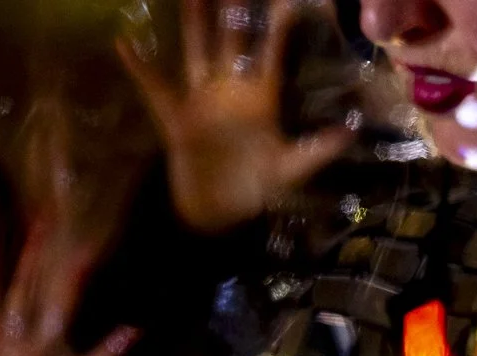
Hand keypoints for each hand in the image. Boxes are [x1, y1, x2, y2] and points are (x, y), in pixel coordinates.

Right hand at [119, 0, 352, 234]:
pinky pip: (155, 88)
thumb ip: (319, 148)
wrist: (219, 214)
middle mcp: (231, 91)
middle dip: (231, 11)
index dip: (278, 28)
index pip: (271, 54)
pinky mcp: (176, 118)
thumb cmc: (256, 188)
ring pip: (197, 53)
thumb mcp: (292, 169)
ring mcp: (202, 101)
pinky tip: (124, 43)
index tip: (285, 0)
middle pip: (231, 41)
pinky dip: (139, 67)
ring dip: (193, 25)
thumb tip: (353, 128)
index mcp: (261, 98)